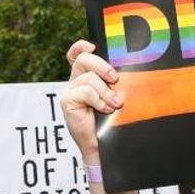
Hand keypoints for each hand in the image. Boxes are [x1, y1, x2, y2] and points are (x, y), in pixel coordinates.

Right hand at [61, 40, 122, 162]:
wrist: (104, 146)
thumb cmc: (112, 121)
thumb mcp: (116, 96)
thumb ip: (115, 84)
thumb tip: (126, 74)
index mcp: (86, 77)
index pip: (78, 55)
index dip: (81, 47)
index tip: (92, 47)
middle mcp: (76, 81)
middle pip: (84, 60)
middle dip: (102, 66)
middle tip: (115, 80)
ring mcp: (71, 91)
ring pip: (89, 78)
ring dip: (106, 92)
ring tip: (114, 105)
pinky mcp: (68, 101)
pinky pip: (86, 92)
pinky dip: (99, 101)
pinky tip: (104, 110)